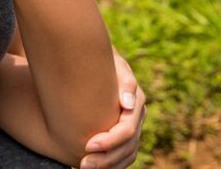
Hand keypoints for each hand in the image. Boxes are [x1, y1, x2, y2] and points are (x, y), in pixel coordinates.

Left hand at [81, 50, 145, 168]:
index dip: (109, 141)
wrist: (94, 62)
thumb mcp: (113, 64)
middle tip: (83, 164)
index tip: (87, 145)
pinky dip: (111, 165)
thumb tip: (127, 103)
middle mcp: (137, 117)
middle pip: (127, 147)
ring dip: (108, 166)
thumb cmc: (101, 62)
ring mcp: (133, 127)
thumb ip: (124, 80)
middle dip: (106, 159)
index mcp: (137, 102)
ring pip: (127, 155)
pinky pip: (123, 156)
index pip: (127, 130)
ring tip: (83, 167)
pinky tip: (93, 167)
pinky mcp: (124, 135)